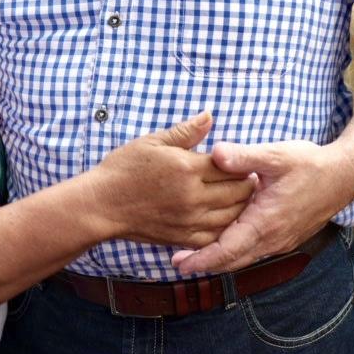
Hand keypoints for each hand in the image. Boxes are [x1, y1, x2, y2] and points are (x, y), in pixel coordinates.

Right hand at [90, 112, 256, 248]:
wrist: (102, 205)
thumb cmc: (124, 169)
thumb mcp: (153, 142)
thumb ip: (185, 132)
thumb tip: (209, 115)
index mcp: (187, 168)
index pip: (229, 165)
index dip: (241, 162)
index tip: (246, 160)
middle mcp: (192, 196)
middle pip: (236, 191)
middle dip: (247, 183)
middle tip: (251, 177)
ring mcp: (189, 220)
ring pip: (231, 215)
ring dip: (241, 205)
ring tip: (243, 196)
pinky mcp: (183, 238)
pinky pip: (215, 236)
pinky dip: (225, 227)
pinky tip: (226, 217)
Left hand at [168, 139, 347, 274]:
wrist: (344, 176)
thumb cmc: (310, 165)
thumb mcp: (275, 155)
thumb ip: (244, 156)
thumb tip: (215, 153)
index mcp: (265, 222)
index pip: (227, 250)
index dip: (202, 259)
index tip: (179, 264)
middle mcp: (272, 239)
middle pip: (232, 261)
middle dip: (205, 264)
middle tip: (176, 263)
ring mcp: (280, 241)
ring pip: (244, 258)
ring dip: (220, 259)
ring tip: (194, 255)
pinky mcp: (285, 237)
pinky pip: (255, 251)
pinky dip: (236, 251)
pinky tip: (224, 240)